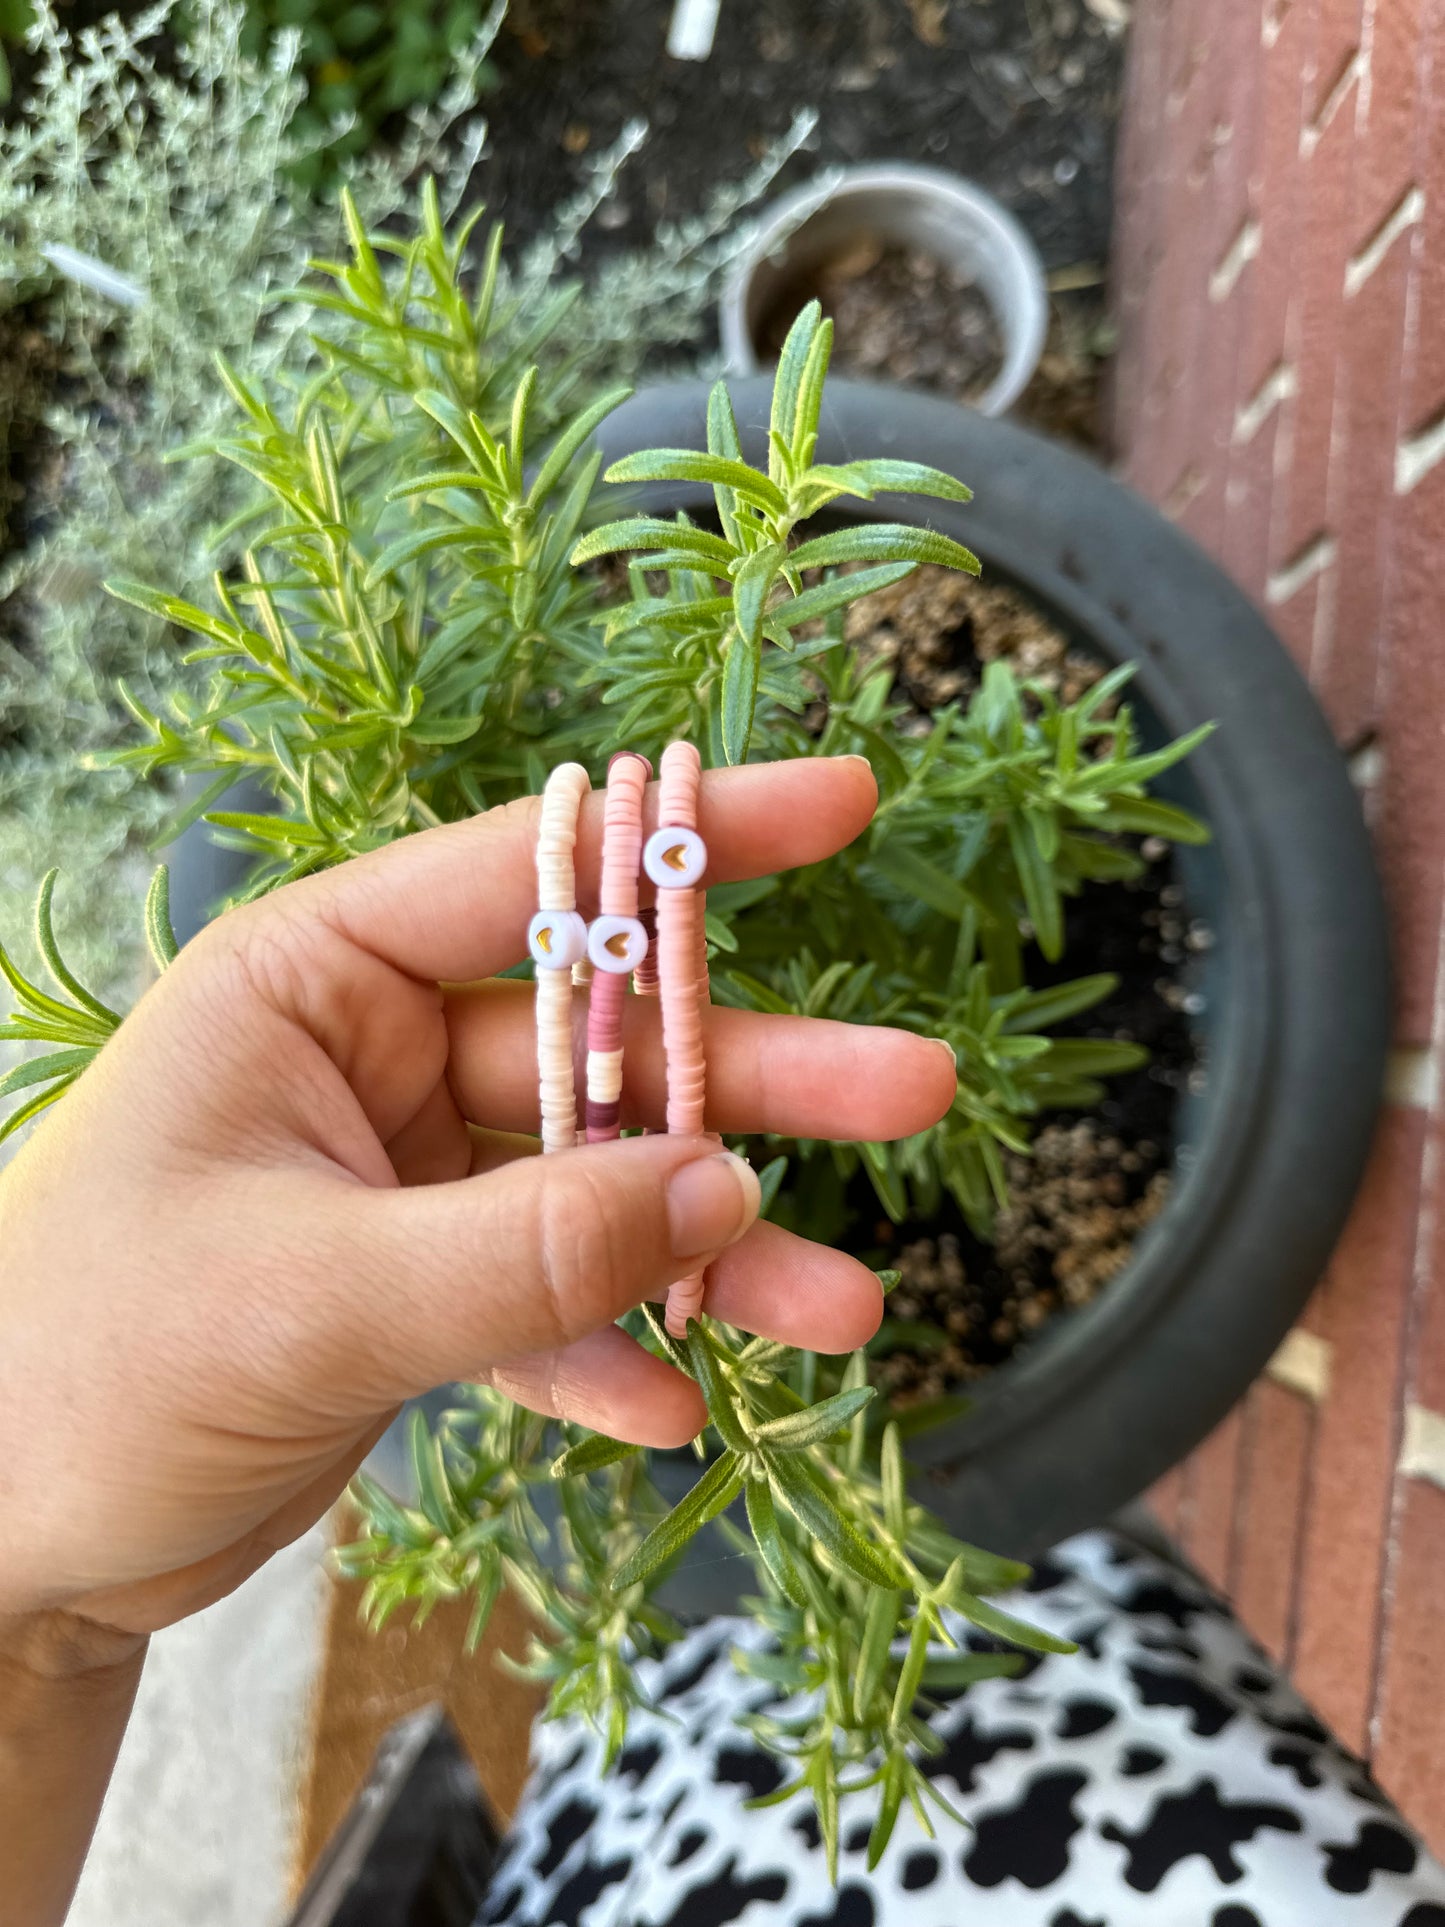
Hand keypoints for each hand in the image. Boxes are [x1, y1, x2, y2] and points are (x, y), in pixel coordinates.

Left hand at [0, 756, 954, 1640]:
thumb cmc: (85, 1368)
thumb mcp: (313, 1294)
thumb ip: (526, 1247)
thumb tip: (721, 1191)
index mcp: (313, 983)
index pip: (529, 875)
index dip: (691, 837)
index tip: (841, 802)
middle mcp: (368, 1059)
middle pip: (600, 1046)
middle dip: (752, 1077)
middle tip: (913, 1088)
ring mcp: (398, 1177)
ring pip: (594, 1189)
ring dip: (710, 1255)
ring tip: (840, 1314)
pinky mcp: (414, 1291)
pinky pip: (545, 1303)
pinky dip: (607, 1354)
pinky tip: (670, 1407)